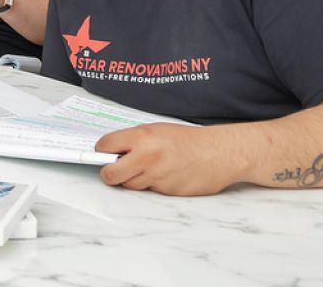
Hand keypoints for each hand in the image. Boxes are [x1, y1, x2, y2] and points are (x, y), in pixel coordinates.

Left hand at [95, 123, 249, 196]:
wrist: (221, 153)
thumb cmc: (191, 141)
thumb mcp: (158, 130)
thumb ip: (134, 140)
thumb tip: (111, 152)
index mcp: (143, 137)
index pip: (105, 146)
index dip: (101, 152)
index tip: (101, 154)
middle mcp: (147, 157)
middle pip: (110, 174)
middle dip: (109, 173)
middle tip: (114, 169)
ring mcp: (156, 177)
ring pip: (129, 185)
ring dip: (133, 179)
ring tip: (149, 169)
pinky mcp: (166, 191)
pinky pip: (149, 191)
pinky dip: (152, 186)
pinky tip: (165, 175)